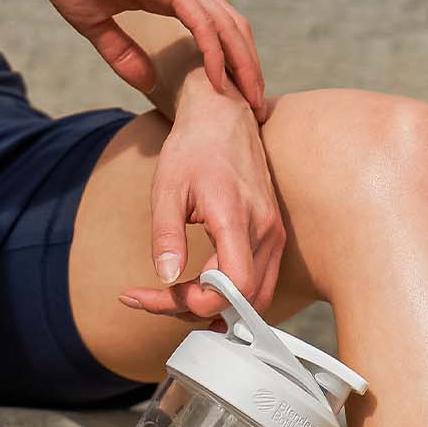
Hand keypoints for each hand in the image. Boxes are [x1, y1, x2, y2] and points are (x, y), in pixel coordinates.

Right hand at [25, 0, 266, 120]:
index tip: (239, 99)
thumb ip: (122, 54)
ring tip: (251, 100)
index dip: (233, 65)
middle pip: (232, 31)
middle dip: (249, 70)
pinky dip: (214, 52)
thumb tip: (149, 84)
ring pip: (226, 27)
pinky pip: (201, 22)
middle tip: (258, 107)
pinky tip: (218, 80)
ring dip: (243, 66)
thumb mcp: (95, 25)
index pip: (216, 33)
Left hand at [120, 76, 283, 318]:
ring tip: (171, 295)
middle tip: (153, 297)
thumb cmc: (193, 149)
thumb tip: (167, 278)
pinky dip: (227, 295)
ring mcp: (274, 236)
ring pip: (253, 297)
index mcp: (237, 217)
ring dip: (213, 306)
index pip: (235, 285)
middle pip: (242, 299)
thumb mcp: (167, 189)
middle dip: (196, 308)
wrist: (223, 118)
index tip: (162, 291)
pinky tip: (194, 288)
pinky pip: (256, 282)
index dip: (200, 301)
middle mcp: (265, 231)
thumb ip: (166, 235)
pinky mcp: (271, 237)